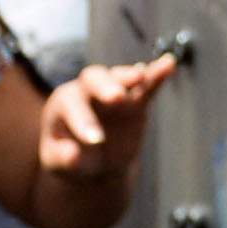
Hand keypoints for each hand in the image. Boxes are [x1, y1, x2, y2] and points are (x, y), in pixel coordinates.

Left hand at [38, 55, 179, 201]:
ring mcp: (112, 93)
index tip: (96, 140)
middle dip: (105, 87)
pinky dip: (156, 74)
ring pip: (119, 77)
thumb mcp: (58, 163)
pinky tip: (168, 64)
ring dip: (129, 76)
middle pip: (93, 79)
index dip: (83, 121)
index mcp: (62, 104)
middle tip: (117, 99)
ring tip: (140, 76)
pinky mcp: (135, 101)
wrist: (93, 160)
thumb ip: (62, 158)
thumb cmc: (70, 158)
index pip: (72, 106)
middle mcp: (86, 91)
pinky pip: (146, 85)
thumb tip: (73, 155)